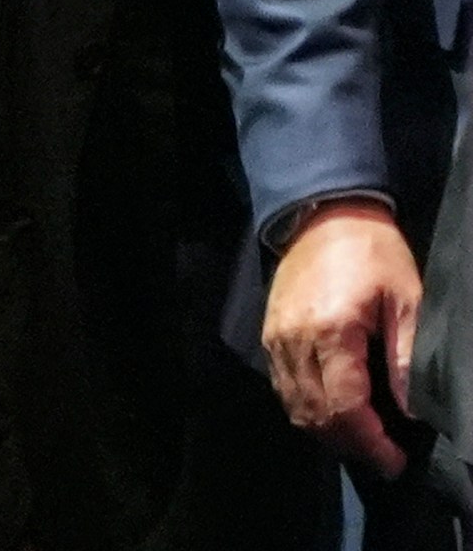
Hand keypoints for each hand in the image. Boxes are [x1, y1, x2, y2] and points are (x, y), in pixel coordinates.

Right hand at [263, 200, 421, 478]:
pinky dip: (306, 410)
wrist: (324, 219)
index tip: (395, 460)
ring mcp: (276, 340)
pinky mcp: (269, 337)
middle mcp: (295, 341)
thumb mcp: (406, 298)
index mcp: (331, 331)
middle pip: (315, 414)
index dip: (370, 442)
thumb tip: (410, 408)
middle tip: (383, 459)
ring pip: (294, 407)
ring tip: (360, 441)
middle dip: (350, 445)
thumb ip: (406, 354)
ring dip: (326, 432)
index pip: (344, 406)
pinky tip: (332, 413)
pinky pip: (283, 388)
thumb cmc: (374, 255)